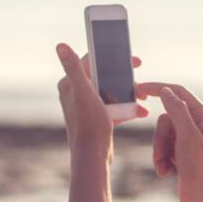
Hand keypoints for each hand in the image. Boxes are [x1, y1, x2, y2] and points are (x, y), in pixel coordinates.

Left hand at [56, 42, 147, 162]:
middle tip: (139, 80)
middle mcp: (74, 93)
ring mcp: (85, 106)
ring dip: (127, 93)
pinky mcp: (94, 118)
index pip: (92, 61)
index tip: (133, 60)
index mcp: (69, 84)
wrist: (93, 156)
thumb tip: (60, 45)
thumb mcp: (84, 92)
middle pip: (103, 76)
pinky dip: (125, 107)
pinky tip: (139, 111)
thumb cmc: (89, 125)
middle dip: (123, 78)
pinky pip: (112, 106)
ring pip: (110, 91)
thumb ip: (73, 68)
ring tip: (142, 96)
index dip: (112, 57)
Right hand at [135, 82, 202, 201]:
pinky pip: (163, 147)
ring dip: (159, 151)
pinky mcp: (182, 152)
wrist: (202, 199)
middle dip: (159, 138)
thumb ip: (177, 110)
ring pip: (162, 134)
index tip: (139, 89)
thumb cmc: (200, 169)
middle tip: (161, 156)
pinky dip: (162, 159)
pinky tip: (168, 171)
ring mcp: (189, 139)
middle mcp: (198, 125)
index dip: (158, 88)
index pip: (178, 93)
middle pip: (166, 118)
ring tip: (164, 167)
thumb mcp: (187, 136)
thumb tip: (166, 91)